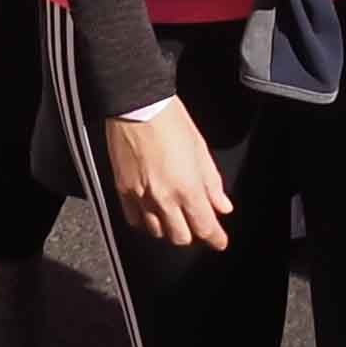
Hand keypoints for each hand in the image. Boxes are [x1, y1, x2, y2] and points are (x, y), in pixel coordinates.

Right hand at [102, 96, 236, 252]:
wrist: (137, 105)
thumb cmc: (170, 120)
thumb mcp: (200, 149)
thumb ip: (212, 182)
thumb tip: (222, 205)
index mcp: (187, 188)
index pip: (204, 227)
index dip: (215, 238)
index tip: (220, 241)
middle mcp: (164, 198)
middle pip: (180, 237)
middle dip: (192, 233)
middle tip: (197, 222)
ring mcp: (141, 197)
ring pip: (157, 232)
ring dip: (169, 228)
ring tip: (175, 216)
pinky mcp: (123, 191)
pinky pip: (134, 220)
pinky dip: (146, 221)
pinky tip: (152, 213)